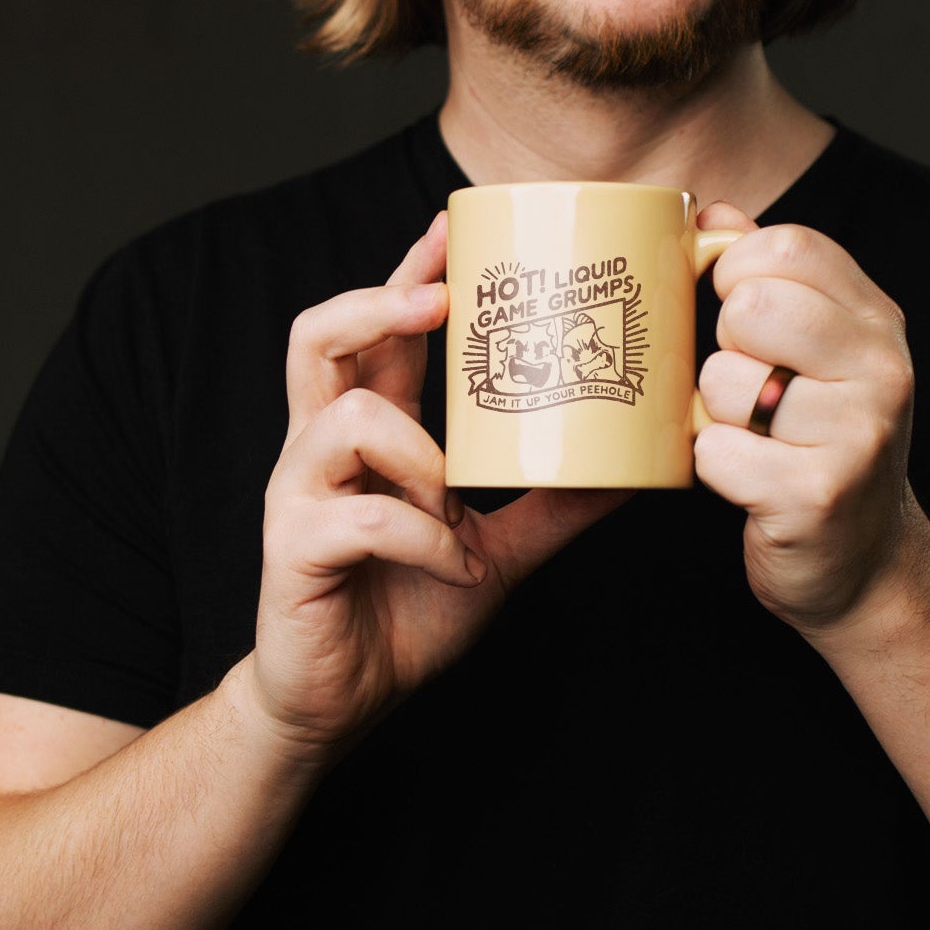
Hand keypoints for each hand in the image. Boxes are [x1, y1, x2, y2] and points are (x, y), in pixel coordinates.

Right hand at [250, 211, 625, 753]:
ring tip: (455, 499)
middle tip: (439, 297)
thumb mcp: (502, 549)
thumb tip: (636, 464)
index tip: (454, 227)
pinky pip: (360, 517)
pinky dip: (423, 537)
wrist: (342, 701)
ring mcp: (301, 494)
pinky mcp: (293, 548)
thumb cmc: (407, 612)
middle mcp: (322, 447)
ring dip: (417, 451)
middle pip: (318, 337)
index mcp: (368, 431)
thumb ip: (554, 502)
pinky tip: (457, 565)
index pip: (379, 328)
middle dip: (377, 302)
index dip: (409, 273)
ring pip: (342, 420)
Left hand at [691, 201, 929, 634]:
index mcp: (877, 320)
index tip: (739, 314)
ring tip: (752, 438)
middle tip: (748, 387)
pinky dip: (713, 468)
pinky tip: (748, 480)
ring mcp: (855, 433)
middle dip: (725, 346)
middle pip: (752, 306)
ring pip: (723, 381)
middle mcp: (881, 368)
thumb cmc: (824, 445)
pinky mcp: (817, 496)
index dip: (737, 272)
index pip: (786, 245)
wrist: (868, 565)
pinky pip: (716, 452)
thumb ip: (767, 276)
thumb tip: (710, 214)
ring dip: (714, 414)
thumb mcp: (816, 351)